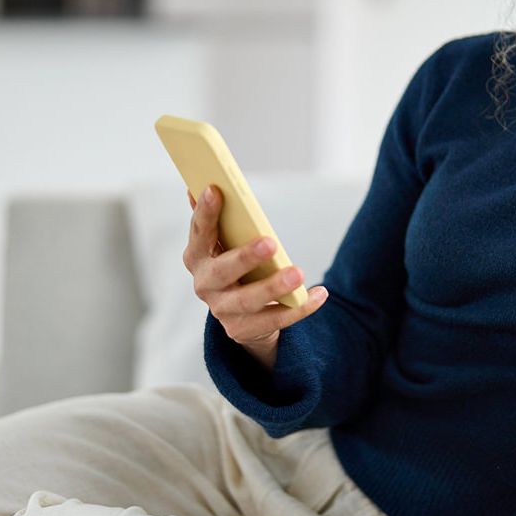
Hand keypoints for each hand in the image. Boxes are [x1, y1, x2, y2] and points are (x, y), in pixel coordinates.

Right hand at [184, 186, 327, 368]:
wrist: (241, 314)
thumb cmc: (234, 265)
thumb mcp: (224, 243)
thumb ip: (215, 219)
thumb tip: (200, 184)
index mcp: (196, 257)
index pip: (199, 233)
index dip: (204, 213)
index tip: (216, 189)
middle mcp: (205, 285)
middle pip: (222, 272)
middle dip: (245, 257)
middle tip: (271, 242)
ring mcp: (223, 310)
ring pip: (248, 301)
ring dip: (274, 287)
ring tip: (298, 273)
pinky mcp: (243, 330)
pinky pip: (276, 319)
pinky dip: (300, 307)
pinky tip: (319, 294)